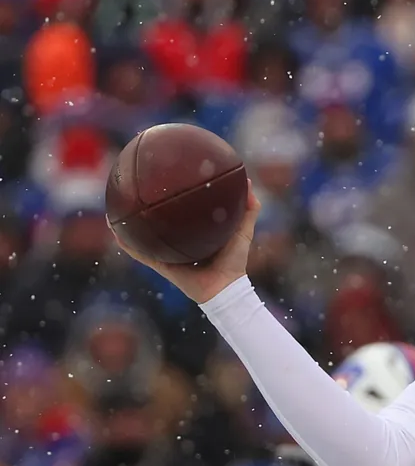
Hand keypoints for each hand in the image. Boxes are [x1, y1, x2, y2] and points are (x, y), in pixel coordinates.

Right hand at [111, 182, 260, 304]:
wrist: (225, 288)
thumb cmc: (235, 262)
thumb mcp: (243, 231)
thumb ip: (249, 210)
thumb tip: (249, 183)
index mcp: (193, 232)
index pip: (180, 212)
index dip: (172, 198)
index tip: (165, 178)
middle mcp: (178, 241)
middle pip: (158, 221)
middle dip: (146, 206)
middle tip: (135, 187)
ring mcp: (167, 253)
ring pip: (143, 236)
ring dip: (128, 223)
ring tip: (115, 207)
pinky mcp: (161, 264)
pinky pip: (140, 253)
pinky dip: (127, 244)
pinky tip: (115, 231)